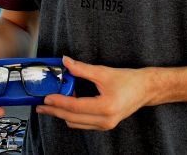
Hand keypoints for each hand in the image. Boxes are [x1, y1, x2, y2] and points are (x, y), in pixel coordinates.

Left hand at [36, 56, 150, 129]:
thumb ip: (82, 68)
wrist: (146, 89)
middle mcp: (105, 120)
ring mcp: (105, 125)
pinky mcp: (105, 125)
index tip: (46, 97)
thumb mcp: (104, 72)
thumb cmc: (129, 80)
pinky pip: (82, 123)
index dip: (58, 102)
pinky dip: (72, 115)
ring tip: (50, 104)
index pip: (75, 107)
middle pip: (71, 118)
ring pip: (75, 123)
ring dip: (62, 114)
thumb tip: (65, 62)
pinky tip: (66, 105)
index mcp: (105, 107)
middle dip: (54, 111)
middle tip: (40, 105)